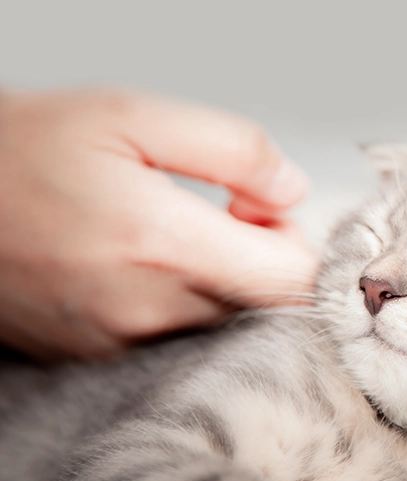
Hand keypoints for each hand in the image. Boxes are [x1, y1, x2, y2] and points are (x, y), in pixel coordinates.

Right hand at [0, 88, 317, 359]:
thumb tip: (290, 189)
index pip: (290, 277)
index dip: (294, 239)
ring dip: (222, 280)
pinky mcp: (100, 355)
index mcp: (161, 243)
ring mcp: (121, 341)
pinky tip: (143, 264)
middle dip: (260, 258)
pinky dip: (182, 302)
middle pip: (262, 305)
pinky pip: (176, 336)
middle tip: (220, 214)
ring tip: (172, 234)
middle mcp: (147, 308)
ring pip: (222, 323)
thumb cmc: (23, 148)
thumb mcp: (131, 113)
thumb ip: (231, 148)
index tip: (261, 211)